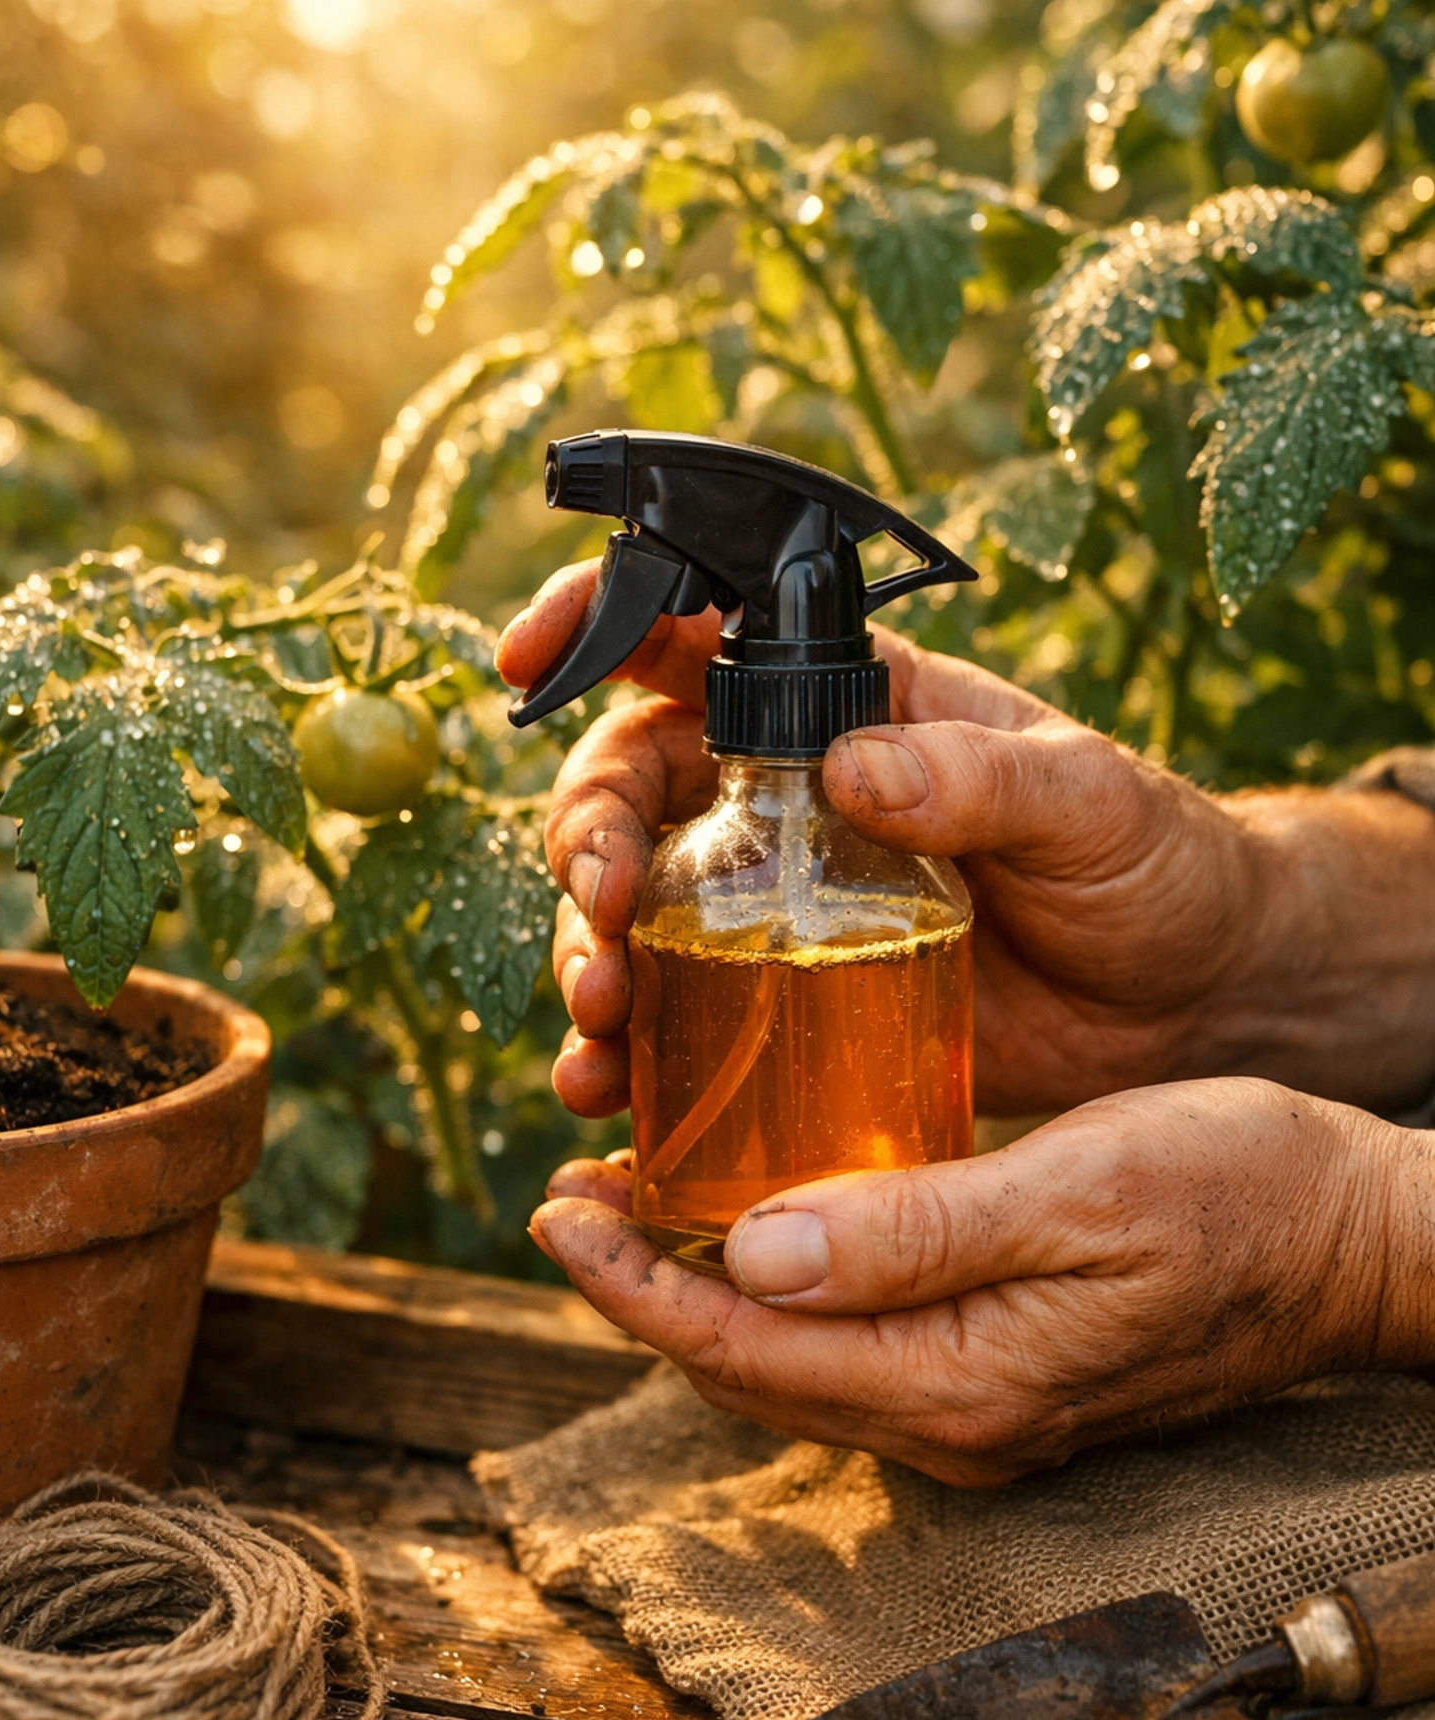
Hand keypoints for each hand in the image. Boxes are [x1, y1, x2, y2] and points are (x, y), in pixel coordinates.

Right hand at [499, 562, 1434, 1117]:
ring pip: (630, 911)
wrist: (1192, 1001)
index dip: (599, 621)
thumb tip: (856, 768)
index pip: (700, 637)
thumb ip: (985, 777)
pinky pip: (675, 1021)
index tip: (528, 650)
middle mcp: (789, 794)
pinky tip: (606, 1097)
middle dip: (584, 842)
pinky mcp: (786, 1008)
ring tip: (598, 1026)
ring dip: (584, 956)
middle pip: (630, 788)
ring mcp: (778, 906)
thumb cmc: (1154, 866)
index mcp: (851, 705)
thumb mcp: (1092, 801)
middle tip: (604, 912)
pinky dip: (623, 1057)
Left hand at [533, 1081, 1434, 1483]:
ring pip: (791, 1365)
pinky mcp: (998, 1381)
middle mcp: (954, 1424)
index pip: (744, 1350)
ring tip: (631, 1202)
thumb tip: (753, 1257)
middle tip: (570, 1196)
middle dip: (644, 1288)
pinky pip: (848, 1351)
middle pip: (748, 1371)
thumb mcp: (1078, 1188)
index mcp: (963, 1384)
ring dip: (700, 1291)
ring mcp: (976, 1414)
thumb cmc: (1239, 1193)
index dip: (633, 1284)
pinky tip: (753, 1228)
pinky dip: (776, 1294)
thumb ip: (916, 1233)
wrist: (1355, 1243)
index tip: (557, 1211)